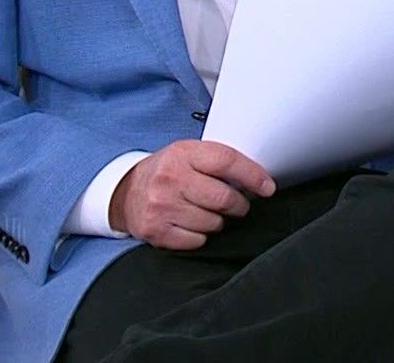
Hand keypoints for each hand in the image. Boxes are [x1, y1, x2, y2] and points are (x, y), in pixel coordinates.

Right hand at [109, 140, 275, 249]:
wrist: (125, 193)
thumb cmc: (167, 172)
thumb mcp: (188, 154)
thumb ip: (217, 162)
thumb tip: (256, 178)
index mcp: (183, 153)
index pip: (227, 161)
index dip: (253, 176)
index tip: (268, 187)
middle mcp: (170, 178)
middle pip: (224, 198)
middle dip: (239, 205)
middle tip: (239, 205)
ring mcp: (161, 206)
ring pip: (213, 223)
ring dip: (218, 221)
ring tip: (207, 212)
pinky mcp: (156, 230)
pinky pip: (197, 240)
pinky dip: (201, 235)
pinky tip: (192, 223)